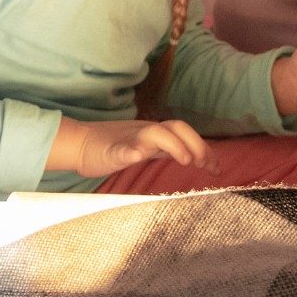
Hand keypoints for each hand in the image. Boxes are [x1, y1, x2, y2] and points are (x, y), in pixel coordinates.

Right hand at [53, 117, 211, 180]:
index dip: (204, 148)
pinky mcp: (110, 150)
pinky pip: (122, 149)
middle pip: (177, 127)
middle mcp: (146, 132)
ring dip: (173, 144)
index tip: (217, 169)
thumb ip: (169, 150)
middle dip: (196, 143)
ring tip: (185, 160)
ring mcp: (128, 139)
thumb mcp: (148, 148)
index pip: (186, 135)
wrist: (79, 143)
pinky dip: (131, 151)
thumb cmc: (115, 148)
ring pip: (154, 133)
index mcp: (156, 134)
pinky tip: (136, 156)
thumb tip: (197, 157)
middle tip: (206, 165)